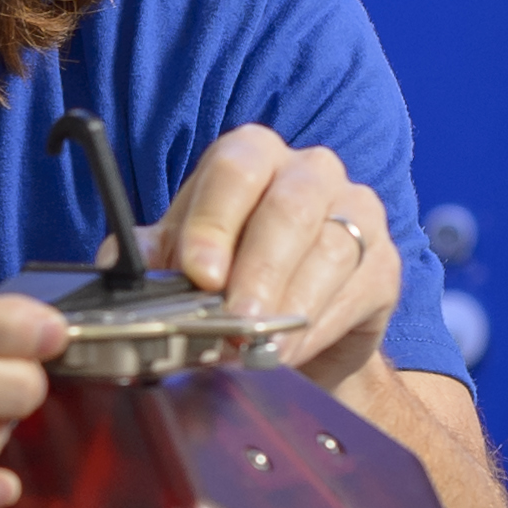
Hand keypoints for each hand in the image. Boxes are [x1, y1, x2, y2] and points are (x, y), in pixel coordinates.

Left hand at [141, 126, 399, 391]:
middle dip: (258, 270)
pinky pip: (356, 290)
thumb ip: (148, 255)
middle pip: (289, 207)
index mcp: (249, 156)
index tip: (197, 275)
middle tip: (234, 321)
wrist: (292, 328)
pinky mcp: (383, 262)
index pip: (233, 170)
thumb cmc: (227, 279)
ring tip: (256, 348)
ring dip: (288, 306)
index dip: (213, 223)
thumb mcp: (179, 262)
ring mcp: (356, 211)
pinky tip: (288, 352)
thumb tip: (123, 262)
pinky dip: (316, 328)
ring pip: (331, 250)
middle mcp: (308, 171)